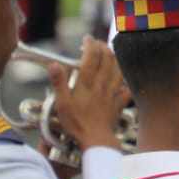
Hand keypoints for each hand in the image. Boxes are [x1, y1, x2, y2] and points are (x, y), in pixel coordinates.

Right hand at [46, 36, 130, 152]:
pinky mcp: (118, 105)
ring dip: (115, 60)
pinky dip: (125, 83)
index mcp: (87, 82)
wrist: (96, 140)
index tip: (87, 38)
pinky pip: (126, 90)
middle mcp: (101, 84)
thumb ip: (58, 82)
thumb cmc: (77, 123)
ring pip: (118, 70)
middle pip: (107, 59)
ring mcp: (111, 94)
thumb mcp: (62, 103)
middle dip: (104, 48)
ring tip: (111, 55)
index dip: (90, 44)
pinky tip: (123, 81)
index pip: (91, 56)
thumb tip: (53, 64)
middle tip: (98, 44)